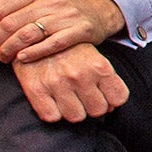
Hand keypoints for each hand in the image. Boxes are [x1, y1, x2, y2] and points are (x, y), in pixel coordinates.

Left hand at [0, 0, 122, 62]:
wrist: (97, 13)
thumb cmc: (61, 6)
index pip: (1, 7)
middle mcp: (51, 1)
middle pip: (11, 22)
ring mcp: (66, 16)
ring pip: (28, 34)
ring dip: (10, 49)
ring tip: (4, 57)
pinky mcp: (80, 31)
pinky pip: (53, 44)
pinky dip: (34, 52)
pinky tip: (22, 58)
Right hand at [12, 43, 128, 122]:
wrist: (33, 34)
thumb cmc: (68, 48)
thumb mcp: (94, 56)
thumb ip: (106, 79)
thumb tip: (111, 107)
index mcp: (99, 66)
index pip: (118, 98)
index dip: (111, 99)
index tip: (103, 95)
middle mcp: (80, 75)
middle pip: (98, 110)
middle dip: (92, 105)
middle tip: (83, 95)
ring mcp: (57, 83)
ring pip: (76, 117)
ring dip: (72, 110)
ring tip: (67, 97)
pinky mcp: (36, 89)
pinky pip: (52, 117)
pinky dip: (52, 112)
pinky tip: (52, 100)